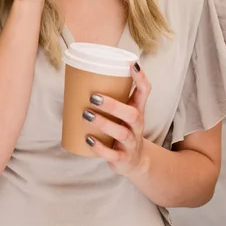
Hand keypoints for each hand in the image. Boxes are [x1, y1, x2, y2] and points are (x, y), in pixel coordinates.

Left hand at [83, 62, 150, 176]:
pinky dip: (100, 147)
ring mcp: (131, 143)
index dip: (141, 78)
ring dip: (103, 123)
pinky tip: (88, 139)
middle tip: (93, 96)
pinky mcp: (123, 158)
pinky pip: (112, 154)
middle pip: (132, 114)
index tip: (132, 64)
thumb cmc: (123, 128)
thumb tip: (80, 76)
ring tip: (86, 114)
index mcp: (137, 110)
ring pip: (122, 133)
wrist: (134, 162)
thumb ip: (110, 96)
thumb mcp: (122, 112)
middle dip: (113, 105)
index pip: (145, 91)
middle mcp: (137, 125)